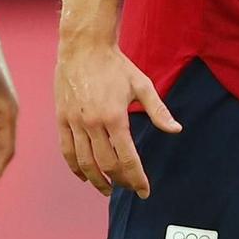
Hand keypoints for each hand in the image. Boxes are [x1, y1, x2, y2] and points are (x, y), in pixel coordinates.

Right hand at [53, 38, 180, 198]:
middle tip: (128, 187)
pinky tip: (85, 175)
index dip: (137, 179)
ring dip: (97, 181)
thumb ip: (158, 111)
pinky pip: (67, 151)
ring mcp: (74, 122)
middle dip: (120, 181)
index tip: (144, 191)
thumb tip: (176, 130)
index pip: (127, 159)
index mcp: (115, 117)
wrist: (84, 46)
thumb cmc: (115, 65)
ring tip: (108, 189)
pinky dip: (75, 168)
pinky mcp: (62, 119)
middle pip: (107, 165)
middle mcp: (93, 123)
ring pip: (85, 163)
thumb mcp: (141, 85)